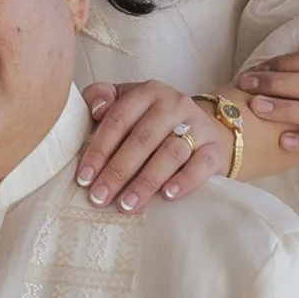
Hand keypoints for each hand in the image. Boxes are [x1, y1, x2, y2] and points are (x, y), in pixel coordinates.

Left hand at [77, 81, 231, 210]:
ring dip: (145, 181)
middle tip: (99, 197)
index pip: (119, 119)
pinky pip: (201, 164)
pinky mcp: (214, 148)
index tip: (84, 178)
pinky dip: (184, 180)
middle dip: (117, 171)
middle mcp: (174, 104)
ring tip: (126, 205)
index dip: (99, 150)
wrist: (203, 131)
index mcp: (148, 92)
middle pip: (142, 139)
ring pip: (169, 153)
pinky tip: (167, 195)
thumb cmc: (154, 123)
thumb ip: (103, 98)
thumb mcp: (128, 103)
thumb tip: (96, 109)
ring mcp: (197, 126)